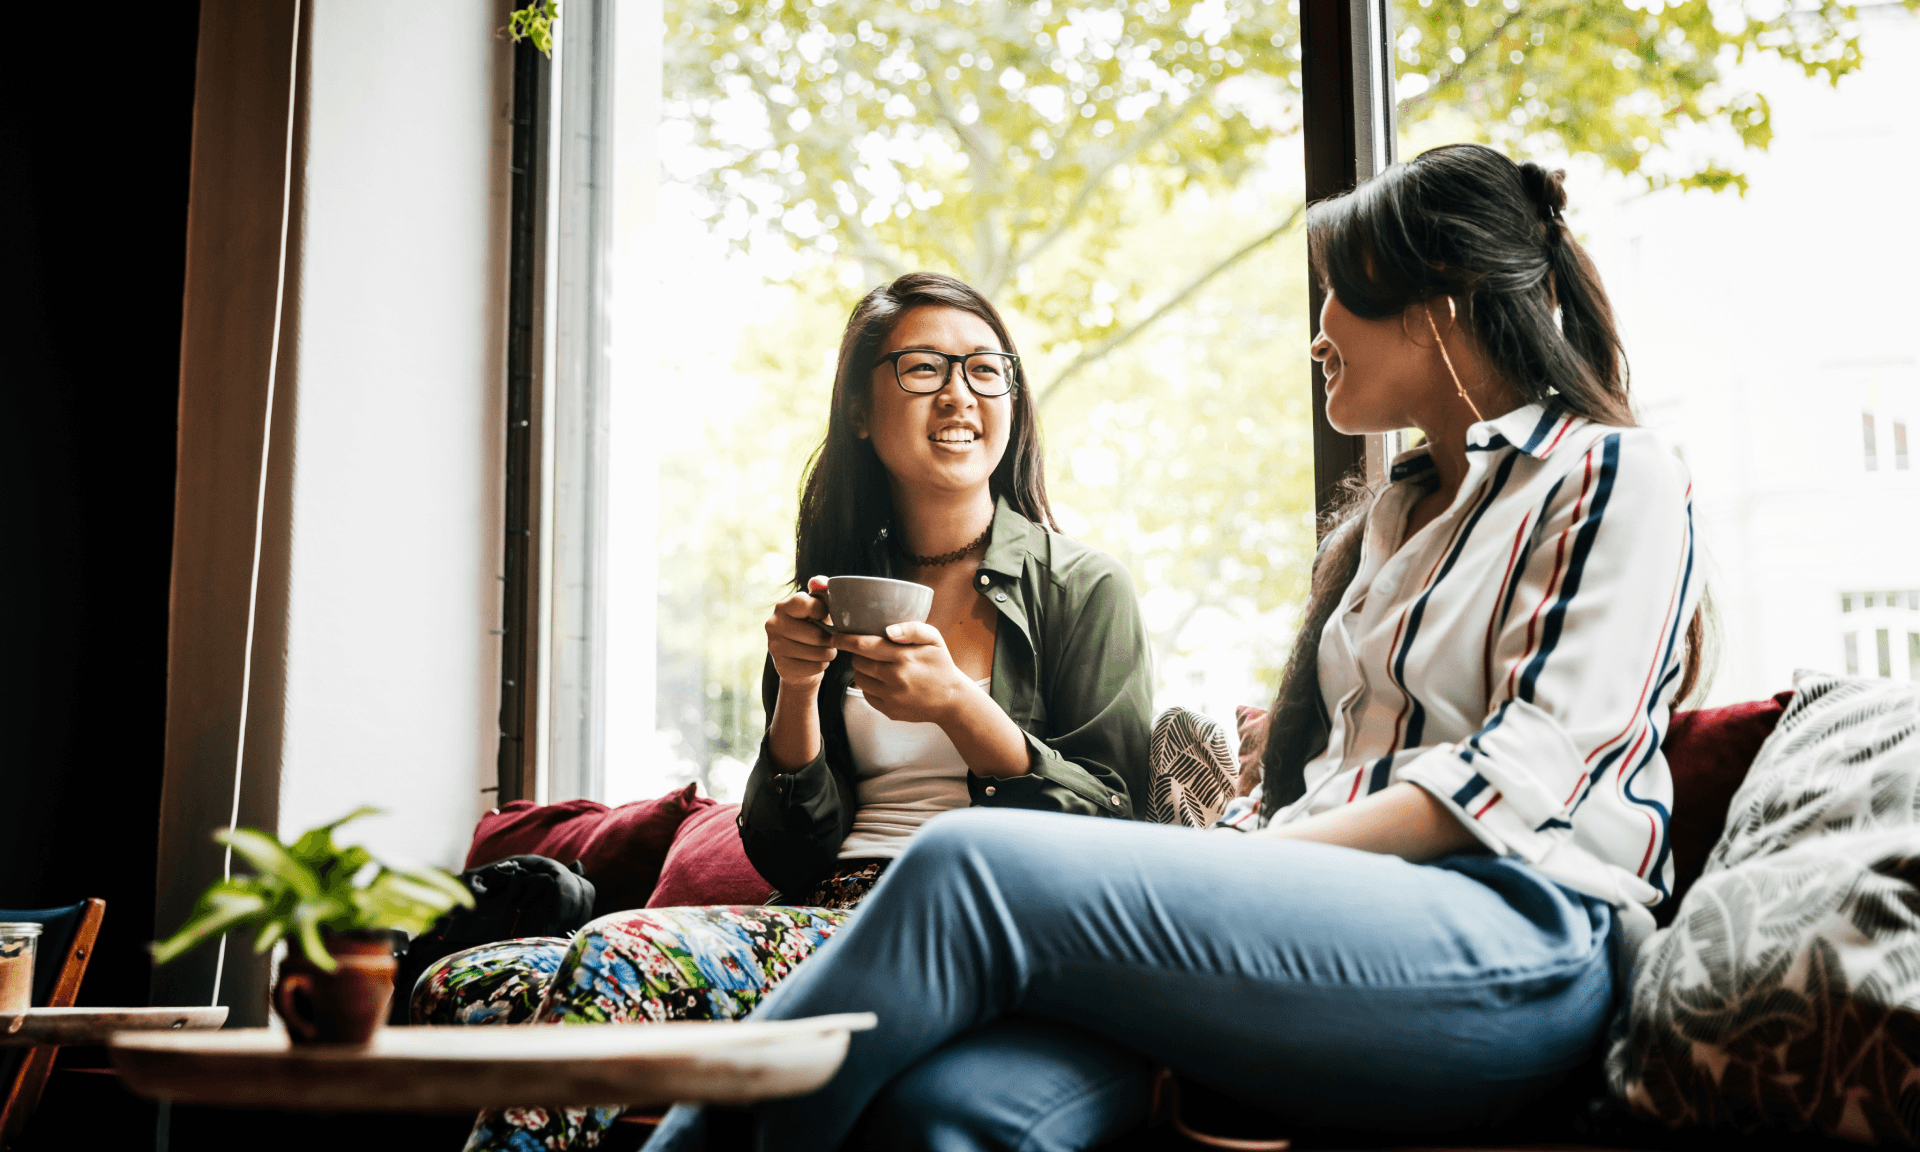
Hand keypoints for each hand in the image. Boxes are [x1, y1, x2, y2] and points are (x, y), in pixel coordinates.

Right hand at [765, 576, 837, 689]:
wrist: (801, 660)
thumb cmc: (813, 627)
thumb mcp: (818, 608)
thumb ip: (821, 591)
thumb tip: (819, 582)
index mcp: (783, 606)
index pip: (804, 604)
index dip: (822, 611)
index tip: (826, 616)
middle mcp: (773, 624)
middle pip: (816, 635)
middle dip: (831, 640)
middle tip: (831, 640)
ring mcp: (774, 646)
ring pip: (817, 653)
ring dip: (829, 653)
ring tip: (826, 650)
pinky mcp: (780, 666)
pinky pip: (814, 667)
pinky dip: (822, 666)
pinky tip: (817, 661)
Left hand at [841, 622, 976, 724]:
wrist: (952, 699)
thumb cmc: (940, 665)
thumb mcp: (934, 639)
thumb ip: (912, 629)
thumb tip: (888, 631)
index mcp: (904, 657)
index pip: (864, 646)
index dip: (845, 640)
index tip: (836, 636)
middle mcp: (895, 678)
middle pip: (858, 662)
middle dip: (856, 654)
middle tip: (865, 650)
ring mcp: (891, 697)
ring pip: (859, 679)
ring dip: (862, 670)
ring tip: (875, 665)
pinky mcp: (889, 711)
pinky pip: (866, 695)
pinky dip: (869, 686)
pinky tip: (882, 681)